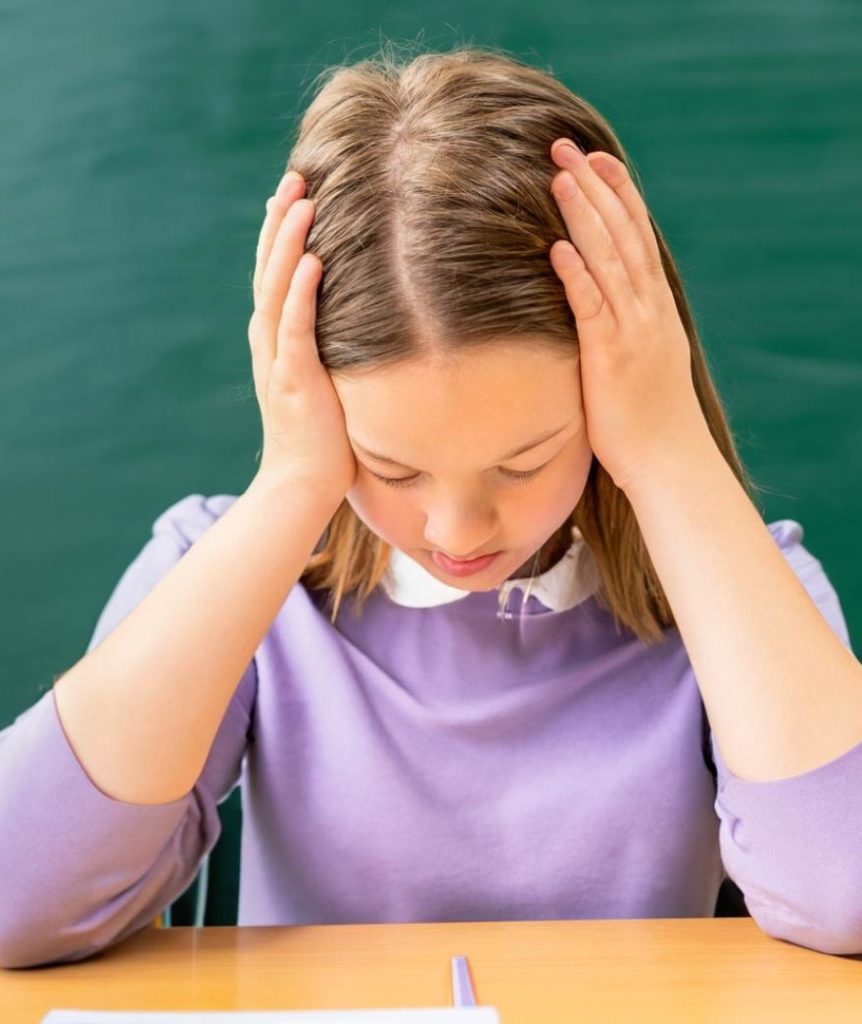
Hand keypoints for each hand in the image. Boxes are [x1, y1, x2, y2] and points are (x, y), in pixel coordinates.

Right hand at [248, 171, 356, 499]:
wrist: (302, 485)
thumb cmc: (324, 439)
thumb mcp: (326, 381)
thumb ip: (333, 348)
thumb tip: (365, 323)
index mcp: (278, 341)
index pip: (276, 276)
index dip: (281, 233)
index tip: (296, 193)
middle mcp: (270, 342)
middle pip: (270, 269)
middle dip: (281, 221)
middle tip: (296, 175)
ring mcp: (278, 359)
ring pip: (276, 288)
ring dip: (286, 242)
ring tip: (301, 199)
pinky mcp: (293, 379)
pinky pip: (295, 327)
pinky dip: (301, 292)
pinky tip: (312, 259)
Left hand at [547, 138, 710, 494]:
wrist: (671, 463)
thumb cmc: (651, 420)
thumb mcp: (643, 362)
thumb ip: (624, 328)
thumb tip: (601, 310)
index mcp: (656, 308)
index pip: (638, 237)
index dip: (619, 194)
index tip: (598, 159)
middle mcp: (649, 310)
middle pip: (622, 235)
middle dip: (595, 188)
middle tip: (566, 148)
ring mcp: (633, 332)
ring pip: (608, 261)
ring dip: (584, 217)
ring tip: (559, 177)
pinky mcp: (611, 358)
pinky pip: (592, 309)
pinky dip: (576, 276)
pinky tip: (557, 248)